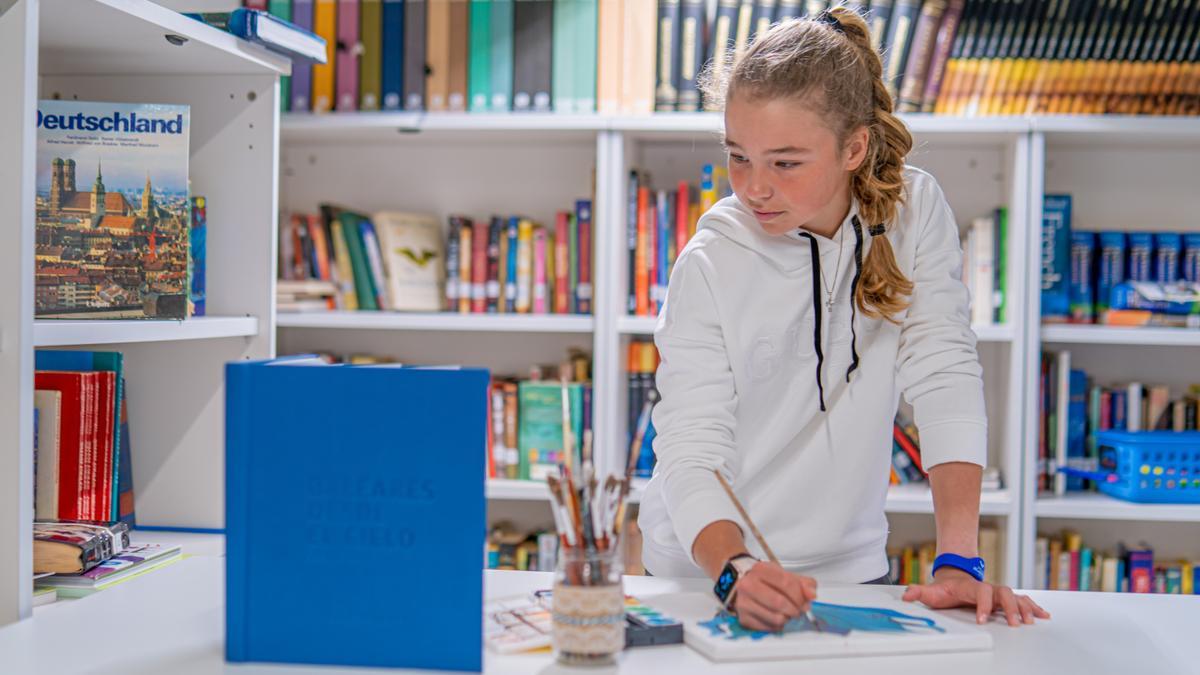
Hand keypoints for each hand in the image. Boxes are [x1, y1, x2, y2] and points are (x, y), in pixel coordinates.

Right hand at [730, 562, 817, 632]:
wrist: (737, 583)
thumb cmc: (763, 580)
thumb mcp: (782, 574)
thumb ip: (802, 583)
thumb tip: (812, 594)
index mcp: (760, 570)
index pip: (786, 583)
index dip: (800, 595)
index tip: (805, 601)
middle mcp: (748, 585)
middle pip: (780, 603)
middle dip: (795, 609)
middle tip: (798, 610)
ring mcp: (743, 603)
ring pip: (775, 618)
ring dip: (787, 618)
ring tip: (787, 613)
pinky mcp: (743, 618)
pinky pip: (768, 628)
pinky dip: (777, 625)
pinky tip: (776, 617)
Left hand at [902, 567, 1050, 626]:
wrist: (954, 577)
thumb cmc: (944, 588)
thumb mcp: (931, 591)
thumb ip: (919, 592)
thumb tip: (906, 595)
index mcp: (972, 587)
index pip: (981, 592)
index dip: (983, 605)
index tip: (982, 619)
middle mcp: (988, 588)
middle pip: (1004, 593)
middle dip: (1010, 608)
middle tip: (1014, 624)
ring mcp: (997, 592)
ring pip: (1016, 597)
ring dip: (1025, 608)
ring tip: (1032, 621)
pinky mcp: (1004, 598)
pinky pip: (1022, 600)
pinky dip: (1033, 606)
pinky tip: (1044, 615)